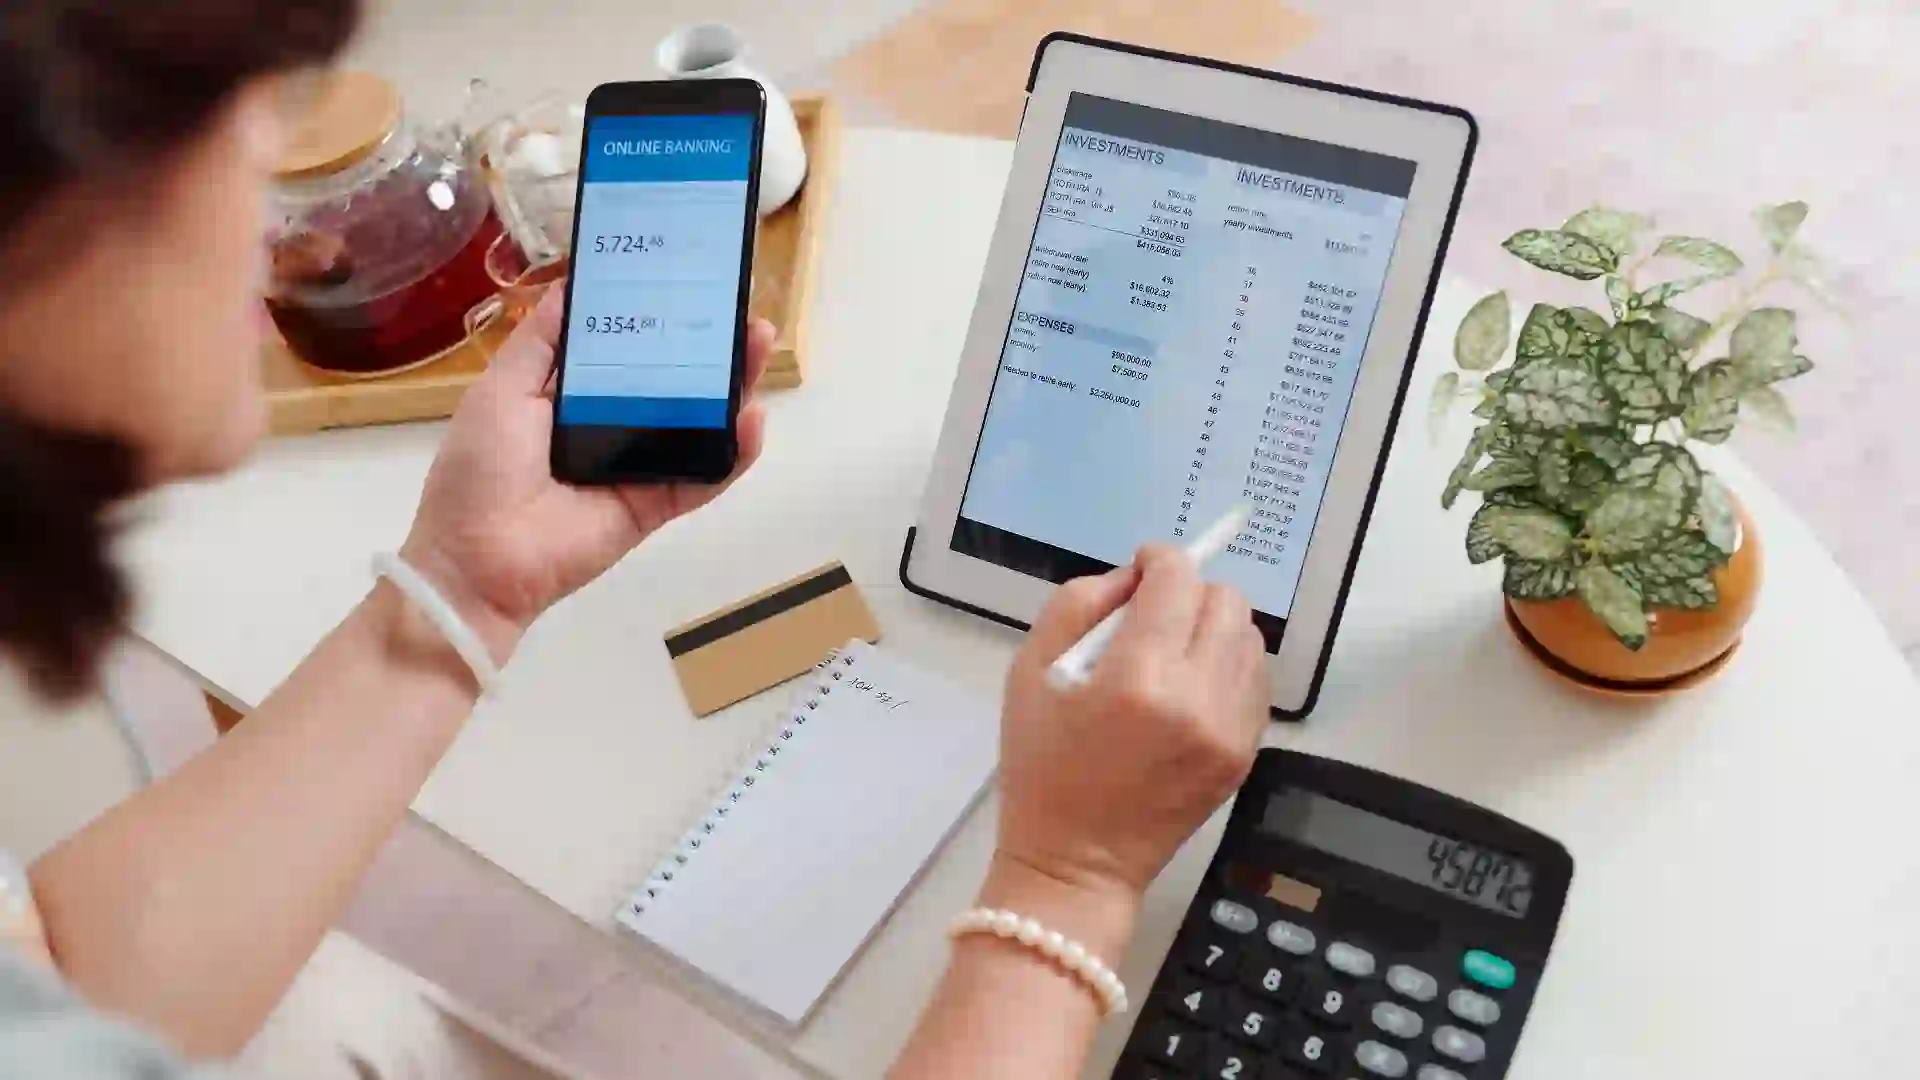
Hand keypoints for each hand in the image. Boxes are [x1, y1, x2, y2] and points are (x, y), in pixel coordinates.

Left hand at [399, 285, 773, 660]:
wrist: (478, 559)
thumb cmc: (481, 469)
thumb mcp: (501, 388)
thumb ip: (540, 341)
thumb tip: (570, 284)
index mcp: (570, 396)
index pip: (627, 349)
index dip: (658, 316)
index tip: (689, 279)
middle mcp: (611, 426)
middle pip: (674, 381)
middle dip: (710, 345)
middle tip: (742, 309)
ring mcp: (638, 468)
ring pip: (698, 423)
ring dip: (734, 387)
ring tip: (761, 346)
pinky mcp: (656, 506)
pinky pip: (703, 477)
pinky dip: (734, 452)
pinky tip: (753, 419)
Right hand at [996, 546, 1267, 905]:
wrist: (1078, 862)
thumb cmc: (1043, 766)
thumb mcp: (1029, 671)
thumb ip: (1080, 604)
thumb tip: (1135, 578)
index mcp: (1137, 679)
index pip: (1178, 581)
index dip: (1160, 560)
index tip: (1142, 569)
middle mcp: (1197, 700)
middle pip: (1226, 601)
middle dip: (1189, 593)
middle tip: (1154, 615)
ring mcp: (1230, 731)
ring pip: (1249, 637)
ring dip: (1214, 629)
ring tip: (1173, 653)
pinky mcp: (1246, 754)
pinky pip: (1256, 681)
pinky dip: (1228, 668)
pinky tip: (1191, 687)